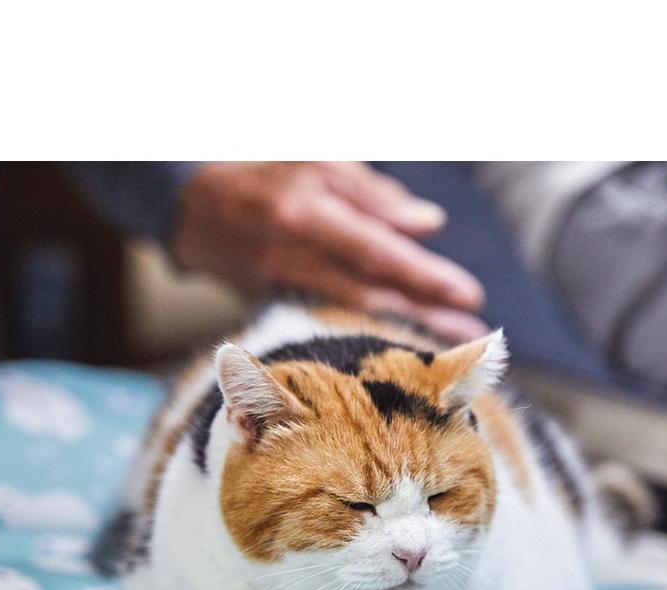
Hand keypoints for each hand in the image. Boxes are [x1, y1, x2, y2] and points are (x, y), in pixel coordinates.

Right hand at [172, 162, 486, 340]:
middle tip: (473, 338)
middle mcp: (298, 255)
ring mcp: (286, 284)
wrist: (193, 207)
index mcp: (311, 213)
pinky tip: (399, 345)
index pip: (380, 251)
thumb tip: (429, 224)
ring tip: (448, 349)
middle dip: (425, 315)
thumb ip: (374, 196)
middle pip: (373, 293)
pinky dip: (368, 333)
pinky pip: (331, 319)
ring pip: (354, 313)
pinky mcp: (279, 301)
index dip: (424, 276)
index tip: (468, 297)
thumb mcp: (319, 163)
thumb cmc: (266, 174)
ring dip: (404, 330)